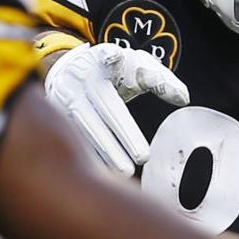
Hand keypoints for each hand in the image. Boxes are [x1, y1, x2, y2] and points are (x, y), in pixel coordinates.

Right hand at [41, 42, 188, 175]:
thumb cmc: (111, 68)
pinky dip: (89, 157)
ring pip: (81, 135)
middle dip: (114, 148)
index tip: (143, 153)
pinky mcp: (55, 120)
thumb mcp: (134, 63)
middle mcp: (73, 89)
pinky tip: (103, 173)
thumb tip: (183, 97)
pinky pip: (73, 141)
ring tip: (123, 175)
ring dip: (101, 157)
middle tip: (136, 166)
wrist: (68, 66)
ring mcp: (60, 106)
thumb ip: (160, 79)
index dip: (125, 130)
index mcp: (95, 74)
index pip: (111, 104)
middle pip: (93, 122)